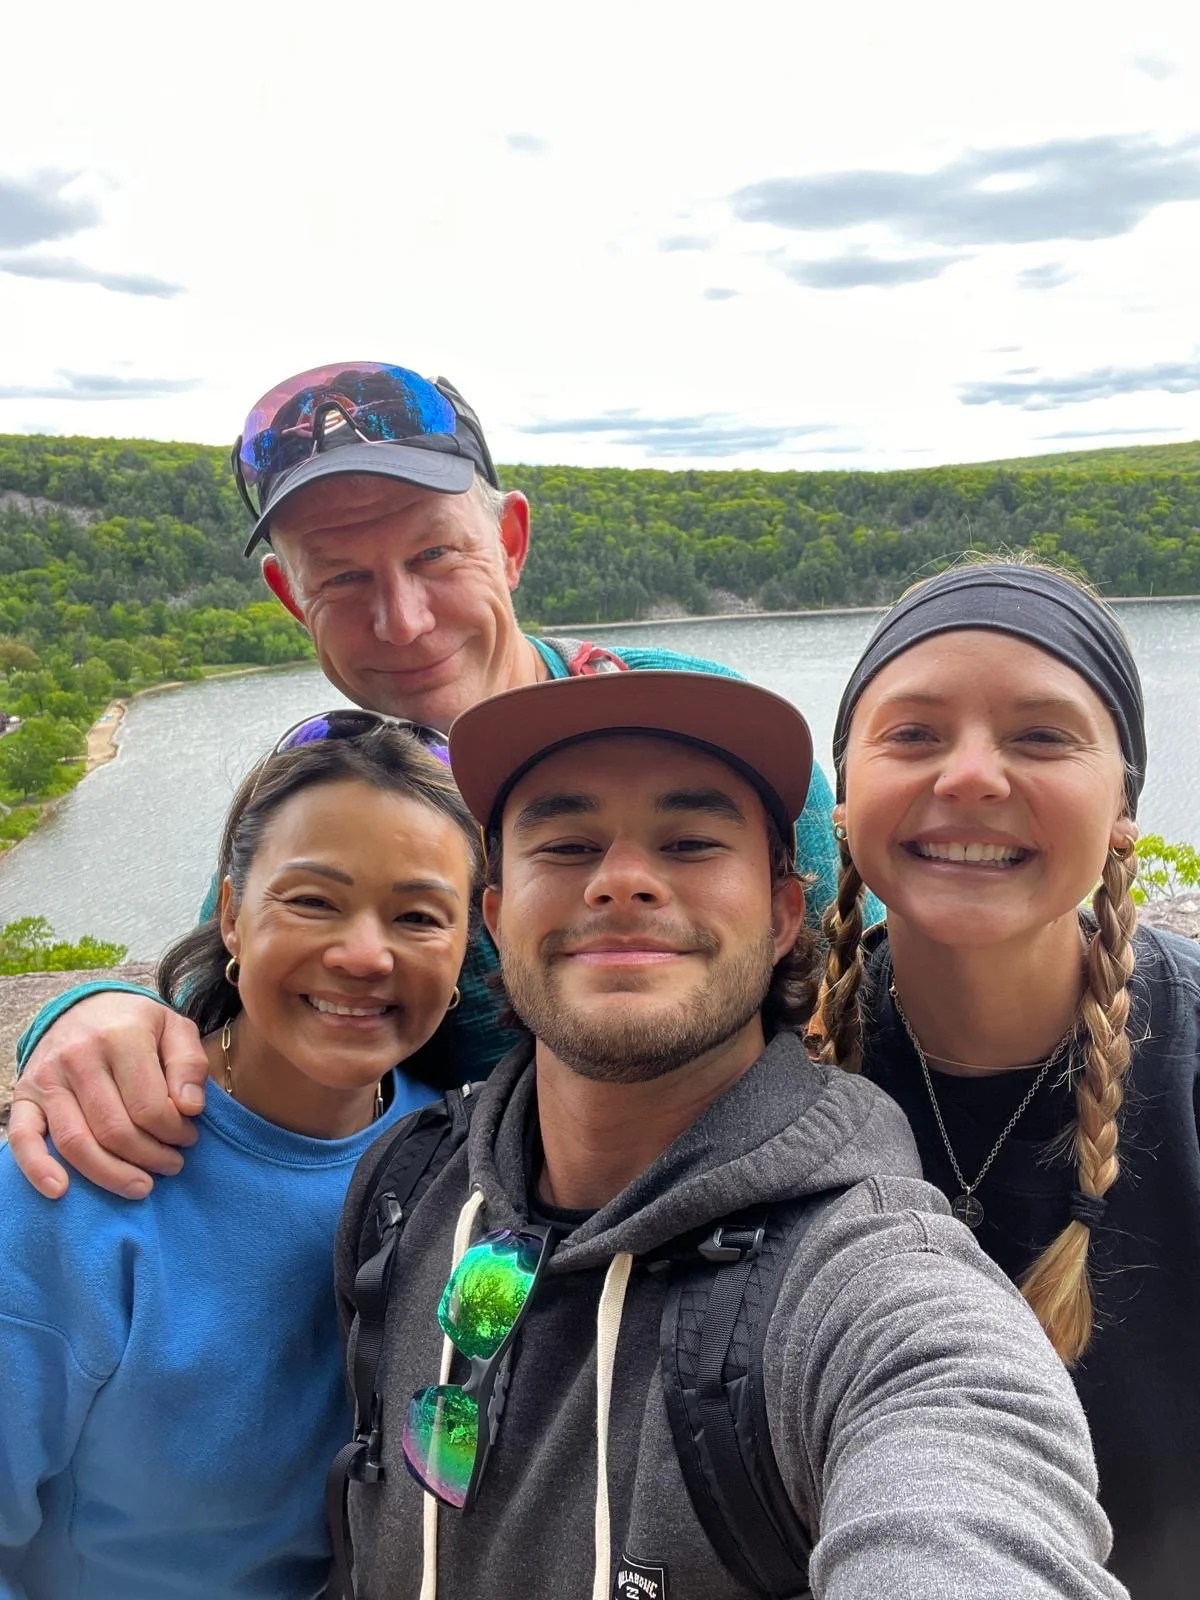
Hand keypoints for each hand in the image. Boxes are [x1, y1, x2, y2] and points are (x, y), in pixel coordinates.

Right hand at [7, 995, 207, 1199]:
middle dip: (150, 1157)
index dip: (175, 1132)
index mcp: (120, 1036)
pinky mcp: (23, 1096)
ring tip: (141, 1186)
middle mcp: (78, 1057)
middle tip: (171, 1165)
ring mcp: (47, 1078)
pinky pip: (24, 1139)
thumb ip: (189, 1064)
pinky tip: (61, 1191)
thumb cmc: (137, 1024)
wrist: (84, 1007)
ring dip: (112, 1174)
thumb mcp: (174, 1028)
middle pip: (114, 1130)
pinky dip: (38, 1169)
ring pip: (76, 1142)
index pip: (150, 1106)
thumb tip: (190, 1109)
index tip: (189, 1138)